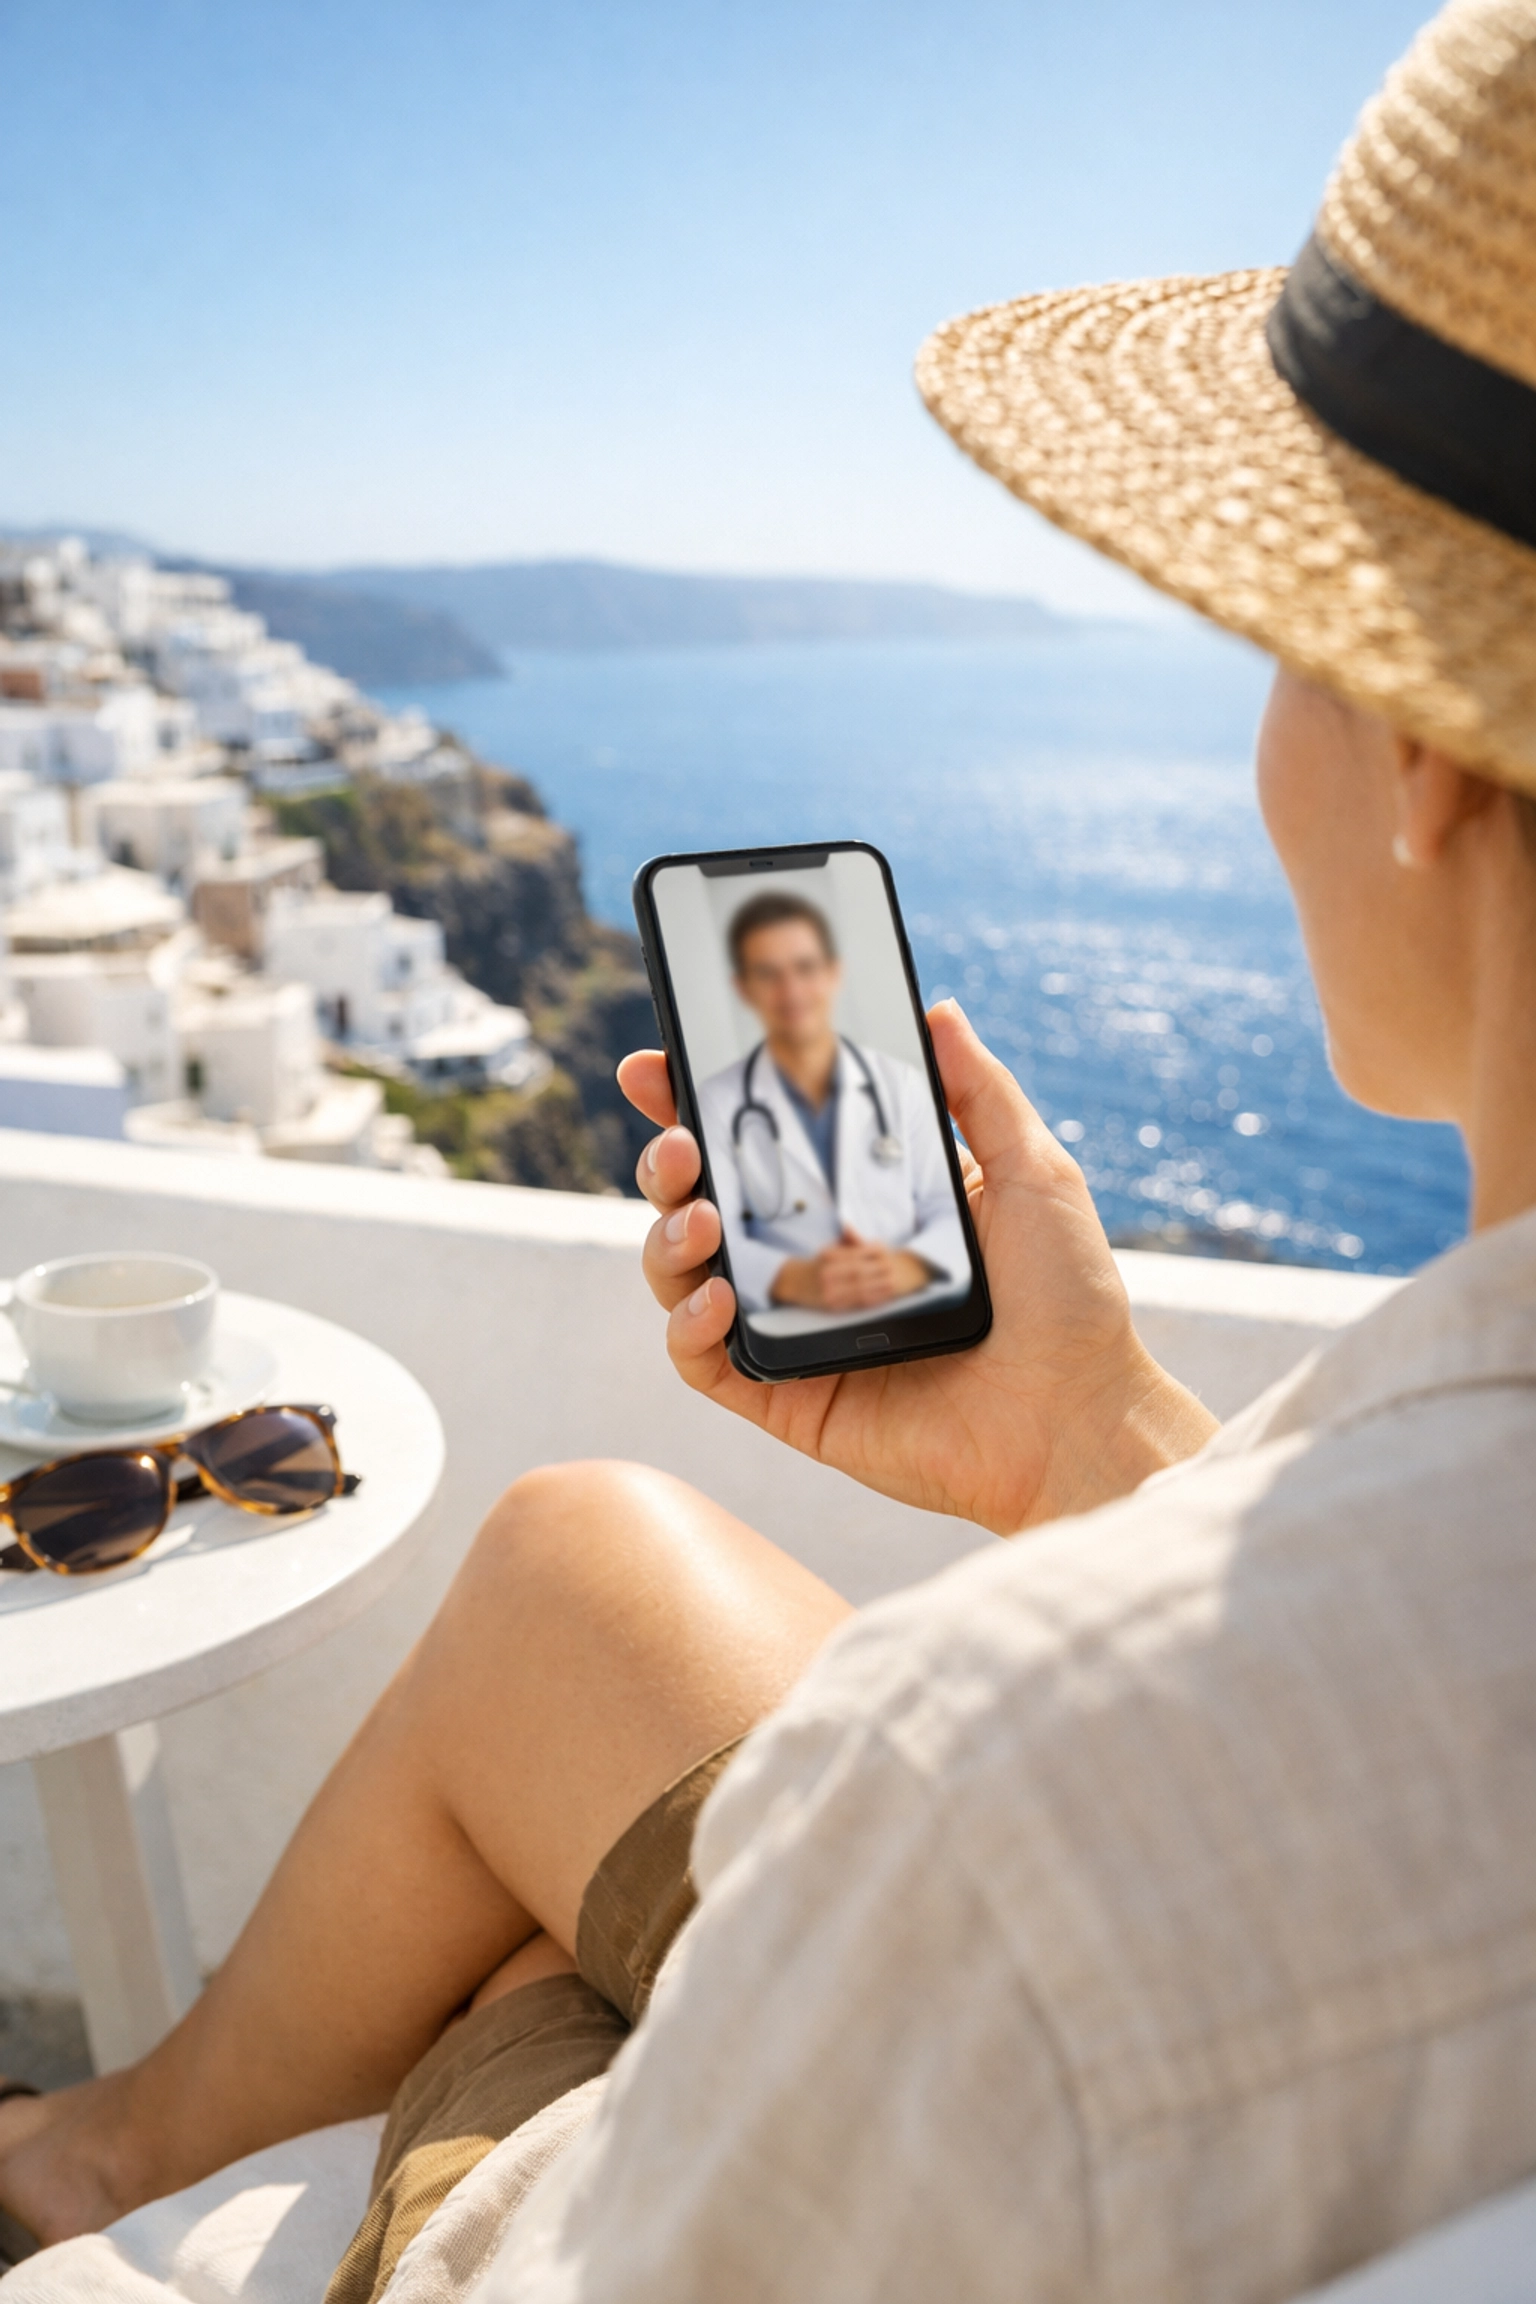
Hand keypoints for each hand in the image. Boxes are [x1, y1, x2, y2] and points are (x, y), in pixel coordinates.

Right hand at [618, 1004, 1217, 1535]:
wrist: (1078, 1416)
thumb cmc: (1069, 1300)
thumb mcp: (1032, 1171)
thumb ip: (980, 1091)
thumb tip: (940, 1010)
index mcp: (863, 1205)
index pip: (760, 1146)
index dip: (694, 1103)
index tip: (656, 1064)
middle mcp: (817, 1264)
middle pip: (699, 1201)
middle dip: (665, 1162)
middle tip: (681, 1144)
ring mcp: (797, 1329)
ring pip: (682, 1276)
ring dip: (668, 1238)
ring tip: (701, 1219)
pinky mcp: (789, 1396)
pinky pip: (704, 1362)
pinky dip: (689, 1326)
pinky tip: (721, 1295)